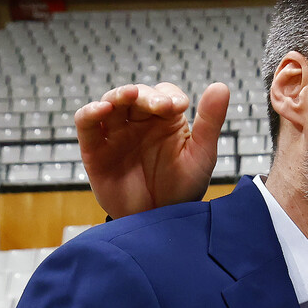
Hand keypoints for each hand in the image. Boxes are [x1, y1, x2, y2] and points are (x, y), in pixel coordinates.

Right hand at [75, 81, 228, 218]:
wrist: (158, 221)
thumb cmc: (182, 188)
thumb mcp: (201, 155)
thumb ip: (210, 122)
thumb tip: (221, 86)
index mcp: (165, 119)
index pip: (164, 94)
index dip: (169, 95)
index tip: (178, 106)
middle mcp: (138, 122)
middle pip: (137, 95)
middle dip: (148, 96)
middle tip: (162, 106)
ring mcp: (115, 133)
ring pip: (111, 102)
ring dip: (119, 95)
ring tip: (130, 95)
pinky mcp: (94, 149)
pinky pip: (86, 124)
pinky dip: (90, 112)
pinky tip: (102, 109)